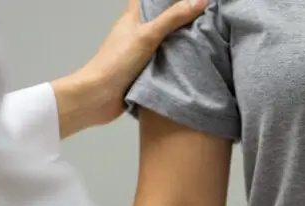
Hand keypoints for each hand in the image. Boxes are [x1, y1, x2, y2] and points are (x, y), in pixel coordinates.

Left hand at [52, 0, 207, 137]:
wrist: (100, 97)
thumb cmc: (116, 63)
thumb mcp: (148, 35)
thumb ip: (173, 18)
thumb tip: (200, 0)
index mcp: (132, 18)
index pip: (147, 0)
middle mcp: (136, 34)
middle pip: (159, 19)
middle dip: (178, 17)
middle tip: (202, 16)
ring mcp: (140, 53)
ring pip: (164, 42)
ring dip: (180, 41)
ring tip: (205, 36)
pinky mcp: (145, 72)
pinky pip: (165, 62)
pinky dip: (177, 61)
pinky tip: (193, 62)